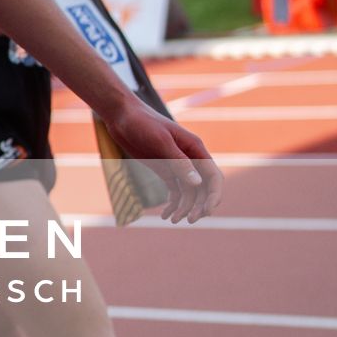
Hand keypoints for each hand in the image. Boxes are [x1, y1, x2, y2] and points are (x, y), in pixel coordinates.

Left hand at [105, 95, 222, 223]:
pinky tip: (165, 214)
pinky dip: (173, 204)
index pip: (213, 176)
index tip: (207, 211)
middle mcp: (189, 157)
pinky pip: (174, 190)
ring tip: (172, 220)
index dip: (214, 195)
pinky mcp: (164, 169)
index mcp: (194, 148)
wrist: (121, 116)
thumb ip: (179, 161)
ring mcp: (177, 164)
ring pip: (189, 192)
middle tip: (189, 220)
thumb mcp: (160, 141)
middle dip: (199, 205)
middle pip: (203, 187)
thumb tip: (197, 183)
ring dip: (184, 207)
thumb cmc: (142, 122)